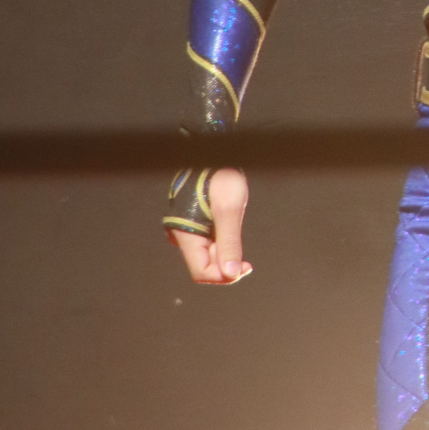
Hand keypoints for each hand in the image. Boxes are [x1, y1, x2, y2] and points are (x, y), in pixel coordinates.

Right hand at [166, 167, 251, 283]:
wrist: (213, 153)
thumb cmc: (220, 175)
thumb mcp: (229, 208)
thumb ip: (229, 242)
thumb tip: (230, 273)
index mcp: (185, 234)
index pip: (201, 272)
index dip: (223, 276)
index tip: (245, 267)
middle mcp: (182, 236)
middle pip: (204, 266)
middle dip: (226, 266)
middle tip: (246, 259)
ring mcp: (188, 230)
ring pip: (207, 256)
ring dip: (225, 254)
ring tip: (236, 232)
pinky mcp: (195, 224)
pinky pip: (207, 244)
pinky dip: (221, 246)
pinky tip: (231, 232)